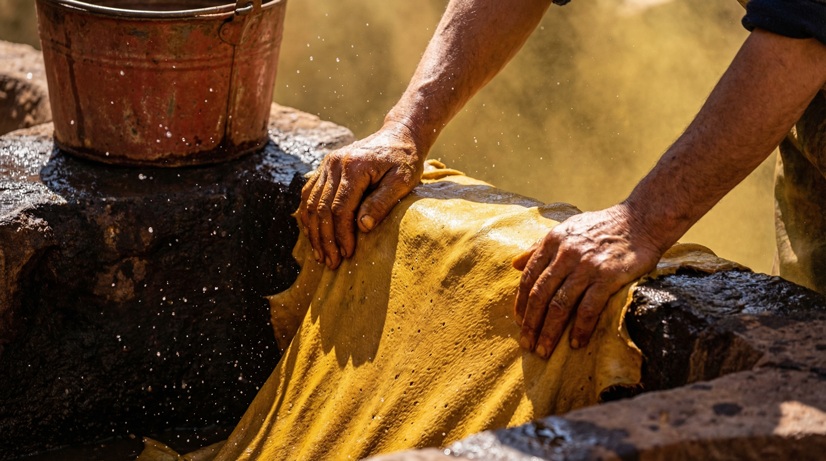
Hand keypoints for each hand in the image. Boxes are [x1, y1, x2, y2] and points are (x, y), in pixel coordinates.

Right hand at [300, 122, 425, 268]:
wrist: (399, 136)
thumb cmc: (404, 160)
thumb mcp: (402, 181)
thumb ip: (382, 202)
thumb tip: (362, 226)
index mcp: (354, 166)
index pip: (340, 208)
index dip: (341, 234)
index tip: (347, 254)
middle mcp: (334, 164)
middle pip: (321, 208)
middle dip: (326, 239)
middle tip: (332, 263)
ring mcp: (327, 165)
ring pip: (311, 204)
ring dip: (314, 232)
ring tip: (321, 255)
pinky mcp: (325, 168)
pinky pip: (309, 195)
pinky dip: (309, 218)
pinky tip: (314, 236)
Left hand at [512, 204, 662, 358]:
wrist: (642, 220)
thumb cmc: (603, 226)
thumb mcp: (567, 228)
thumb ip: (540, 247)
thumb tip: (514, 264)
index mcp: (553, 241)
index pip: (529, 277)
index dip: (521, 303)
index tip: (519, 322)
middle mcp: (565, 254)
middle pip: (540, 295)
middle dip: (531, 324)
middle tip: (527, 344)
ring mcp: (586, 266)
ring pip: (560, 305)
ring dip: (549, 332)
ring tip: (544, 350)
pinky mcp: (608, 277)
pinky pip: (588, 309)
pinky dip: (580, 329)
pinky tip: (576, 343)